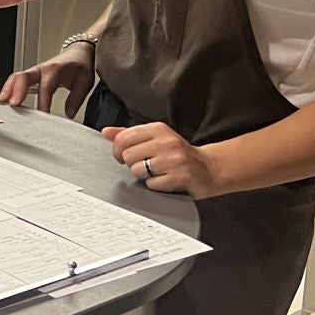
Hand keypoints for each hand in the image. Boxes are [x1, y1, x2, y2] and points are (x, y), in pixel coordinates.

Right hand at [0, 42, 95, 116]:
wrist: (77, 53)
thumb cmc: (79, 66)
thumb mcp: (85, 81)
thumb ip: (76, 98)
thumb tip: (69, 113)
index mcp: (55, 70)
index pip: (46, 86)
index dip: (43, 100)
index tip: (42, 114)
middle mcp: (42, 69)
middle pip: (24, 77)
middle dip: (17, 90)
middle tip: (13, 104)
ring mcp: (34, 71)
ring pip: (17, 77)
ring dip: (8, 89)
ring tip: (2, 102)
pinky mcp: (31, 75)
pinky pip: (16, 80)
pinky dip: (8, 88)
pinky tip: (4, 98)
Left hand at [104, 121, 221, 195]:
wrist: (208, 169)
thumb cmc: (178, 154)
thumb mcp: (155, 138)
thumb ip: (130, 135)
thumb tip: (107, 132)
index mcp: (159, 129)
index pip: (123, 138)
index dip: (117, 151)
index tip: (123, 156)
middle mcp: (167, 141)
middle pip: (127, 156)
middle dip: (132, 164)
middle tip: (145, 165)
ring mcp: (175, 159)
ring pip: (137, 170)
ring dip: (144, 175)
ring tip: (158, 171)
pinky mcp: (181, 176)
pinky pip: (152, 184)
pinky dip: (156, 185)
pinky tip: (166, 179)